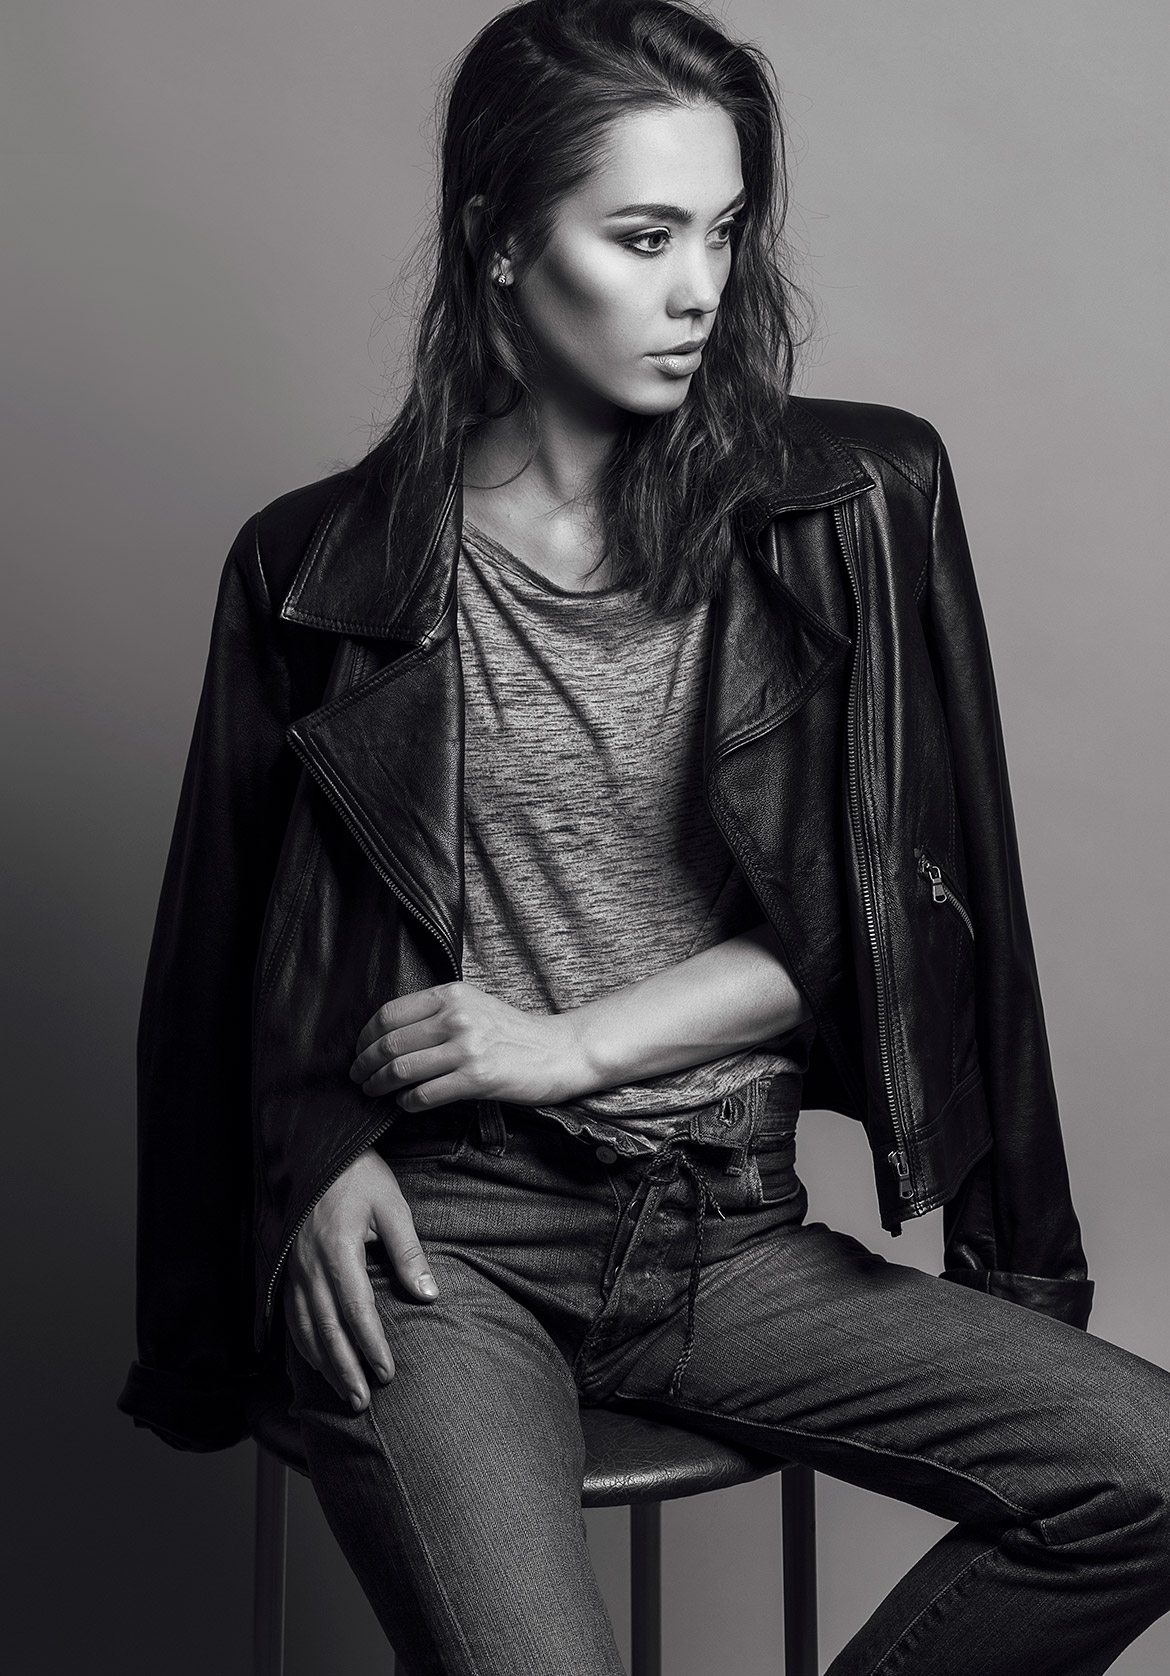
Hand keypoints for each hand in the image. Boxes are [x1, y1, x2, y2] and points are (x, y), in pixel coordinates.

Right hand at [282, 1148, 436, 1410]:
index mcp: (337, 1249)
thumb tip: (428, 1296)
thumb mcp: (392, 1205)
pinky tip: (316, 1361)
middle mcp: (309, 1266)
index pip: (356, 1309)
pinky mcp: (286, 1268)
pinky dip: (302, 1344)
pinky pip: (291, 1316)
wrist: (316, 1149)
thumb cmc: (359, 1175)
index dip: (370, 1345)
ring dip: (323, 1365)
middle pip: (326, 1329)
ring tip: (342, 1393)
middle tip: (362, 1403)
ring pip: (304, 1328)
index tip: (387, 1373)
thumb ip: (408, 1253)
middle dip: (344, 1369)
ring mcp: (293, 1269)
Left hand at [350, 981, 585, 1109]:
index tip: (359, 1051)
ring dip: (379, 1085)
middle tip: (357, 1077)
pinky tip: (405, 1104)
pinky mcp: (477, 1079)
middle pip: (390, 1043)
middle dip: (364, 1064)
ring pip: (402, 1070)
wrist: (558, 1051)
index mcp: (451, 994)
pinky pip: (425, 1095)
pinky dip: (407, 1103)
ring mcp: (467, 1048)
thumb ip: (436, 1012)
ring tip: (373, 1092)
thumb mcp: (473, 1005)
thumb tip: (388, 1034)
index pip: (389, 1014)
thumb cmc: (512, 1031)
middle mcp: (456, 1017)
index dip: (365, 1037)